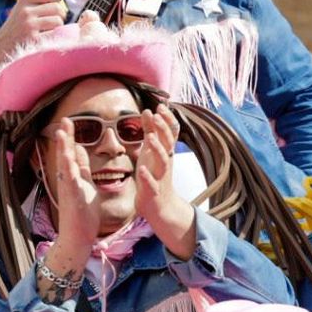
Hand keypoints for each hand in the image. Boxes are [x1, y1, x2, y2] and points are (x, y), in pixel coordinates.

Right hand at [0, 0, 66, 70]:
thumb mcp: (21, 9)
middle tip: (55, 22)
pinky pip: (55, 34)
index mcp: (24, 1)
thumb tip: (60, 1)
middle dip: (60, 16)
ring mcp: (30, 25)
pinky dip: (55, 37)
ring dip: (58, 28)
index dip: (56, 0)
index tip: (53, 8)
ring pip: (58, 21)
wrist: (0, 47)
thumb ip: (37, 3)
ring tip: (50, 31)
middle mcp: (26, 11)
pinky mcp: (34, 39)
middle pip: (57, 7)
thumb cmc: (16, 28)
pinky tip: (48, 39)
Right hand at [45, 117, 104, 245]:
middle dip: (64, 137)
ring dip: (63, 147)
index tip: (67, 121)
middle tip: (63, 120)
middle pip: (64, 154)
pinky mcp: (72, 197)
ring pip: (65, 164)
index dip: (68, 137)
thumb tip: (78, 150)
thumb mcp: (85, 184)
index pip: (69, 152)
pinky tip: (68, 157)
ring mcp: (68, 188)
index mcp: (72, 176)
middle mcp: (67, 179)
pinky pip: (70, 180)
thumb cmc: (83, 213)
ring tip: (62, 132)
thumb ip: (82, 168)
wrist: (77, 236)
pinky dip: (69, 168)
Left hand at [133, 105, 195, 258]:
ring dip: (158, 149)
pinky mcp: (153, 191)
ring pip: (163, 162)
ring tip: (149, 138)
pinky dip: (147, 177)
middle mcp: (165, 162)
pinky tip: (141, 170)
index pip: (171, 132)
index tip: (161, 105)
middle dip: (163, 129)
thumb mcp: (151, 151)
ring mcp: (160, 177)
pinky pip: (152, 184)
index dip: (167, 119)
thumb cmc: (154, 174)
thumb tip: (149, 110)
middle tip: (156, 115)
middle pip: (168, 143)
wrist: (160, 206)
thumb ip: (150, 131)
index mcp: (164, 151)